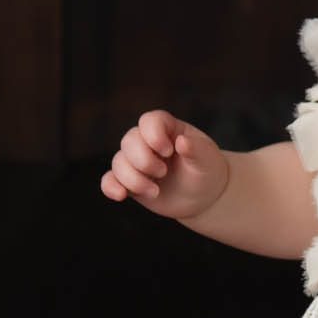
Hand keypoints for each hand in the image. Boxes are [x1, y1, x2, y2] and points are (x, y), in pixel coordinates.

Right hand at [99, 110, 229, 220]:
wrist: (203, 197)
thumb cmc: (206, 171)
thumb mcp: (207, 159)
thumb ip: (196, 149)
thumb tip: (182, 142)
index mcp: (167, 128)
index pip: (149, 121)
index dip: (153, 134)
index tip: (168, 151)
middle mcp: (147, 141)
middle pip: (129, 141)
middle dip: (144, 161)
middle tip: (163, 173)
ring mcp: (136, 161)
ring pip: (119, 162)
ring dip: (133, 179)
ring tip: (155, 192)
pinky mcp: (129, 181)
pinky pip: (110, 180)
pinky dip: (111, 186)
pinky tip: (120, 196)